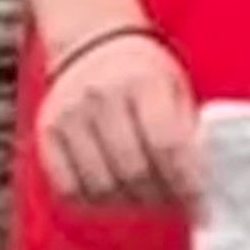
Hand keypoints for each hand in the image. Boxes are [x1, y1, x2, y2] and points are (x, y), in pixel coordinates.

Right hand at [39, 29, 201, 219]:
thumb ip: (188, 131)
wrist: (92, 43)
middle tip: (177, 204)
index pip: (168, 146)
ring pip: (102, 186)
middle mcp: (101, 99)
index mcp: (143, 84)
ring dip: (131, 204)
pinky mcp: (46, 134)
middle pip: (134, 171)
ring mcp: (68, 117)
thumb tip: (203, 184)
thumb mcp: (176, 88)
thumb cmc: (145, 72)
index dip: (187, 184)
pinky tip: (115, 196)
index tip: (202, 206)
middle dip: (162, 198)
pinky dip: (95, 203)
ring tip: (149, 199)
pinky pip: (68, 187)